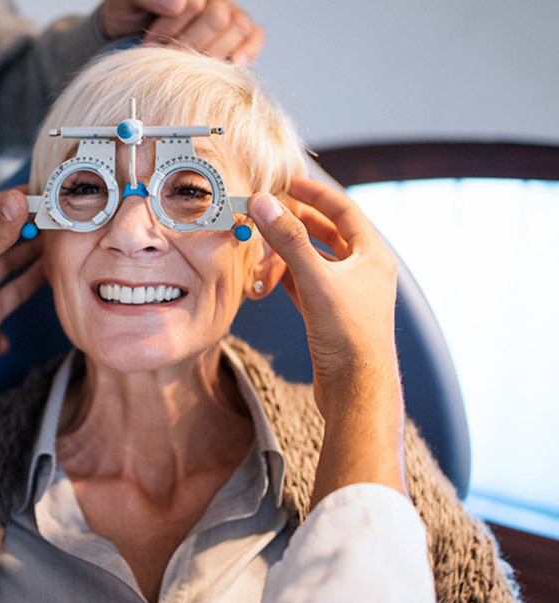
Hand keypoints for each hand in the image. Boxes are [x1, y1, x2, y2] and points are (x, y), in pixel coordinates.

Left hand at [0, 190, 44, 391]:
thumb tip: (18, 200)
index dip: (16, 199)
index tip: (45, 191)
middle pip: (4, 234)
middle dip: (31, 224)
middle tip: (61, 214)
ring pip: (13, 260)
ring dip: (35, 250)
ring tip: (63, 237)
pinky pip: (16, 289)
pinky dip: (34, 279)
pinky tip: (54, 269)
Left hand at [100, 0, 263, 65]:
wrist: (130, 33)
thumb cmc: (130, 17)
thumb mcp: (126, 3)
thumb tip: (176, 5)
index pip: (194, 5)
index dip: (171, 28)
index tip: (150, 43)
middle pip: (217, 19)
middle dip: (190, 43)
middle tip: (169, 58)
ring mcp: (230, 13)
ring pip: (237, 28)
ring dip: (212, 53)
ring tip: (188, 66)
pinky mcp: (240, 32)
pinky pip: (254, 36)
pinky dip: (247, 50)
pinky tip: (231, 63)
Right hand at [249, 177, 406, 503]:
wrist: (356, 391)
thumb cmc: (348, 337)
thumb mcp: (316, 281)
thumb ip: (289, 240)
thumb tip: (264, 203)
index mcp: (372, 256)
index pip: (343, 209)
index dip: (314, 193)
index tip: (287, 182)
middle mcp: (363, 271)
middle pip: (327, 233)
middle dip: (295, 221)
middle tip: (266, 211)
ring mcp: (347, 294)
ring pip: (314, 259)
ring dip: (287, 250)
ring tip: (260, 243)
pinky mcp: (331, 315)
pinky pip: (305, 284)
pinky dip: (285, 276)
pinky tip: (265, 275)